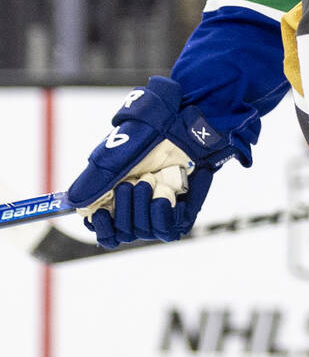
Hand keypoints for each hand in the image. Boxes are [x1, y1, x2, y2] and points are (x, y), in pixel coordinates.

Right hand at [66, 77, 245, 246]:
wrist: (187, 124)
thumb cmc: (151, 134)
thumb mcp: (117, 153)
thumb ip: (96, 178)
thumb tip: (72, 202)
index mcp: (119, 193)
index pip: (103, 227)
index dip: (100, 228)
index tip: (99, 215)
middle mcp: (140, 204)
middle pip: (122, 232)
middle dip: (122, 212)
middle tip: (129, 185)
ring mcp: (162, 207)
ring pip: (143, 232)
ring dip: (141, 210)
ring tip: (147, 183)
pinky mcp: (183, 211)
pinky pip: (169, 230)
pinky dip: (162, 217)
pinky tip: (163, 198)